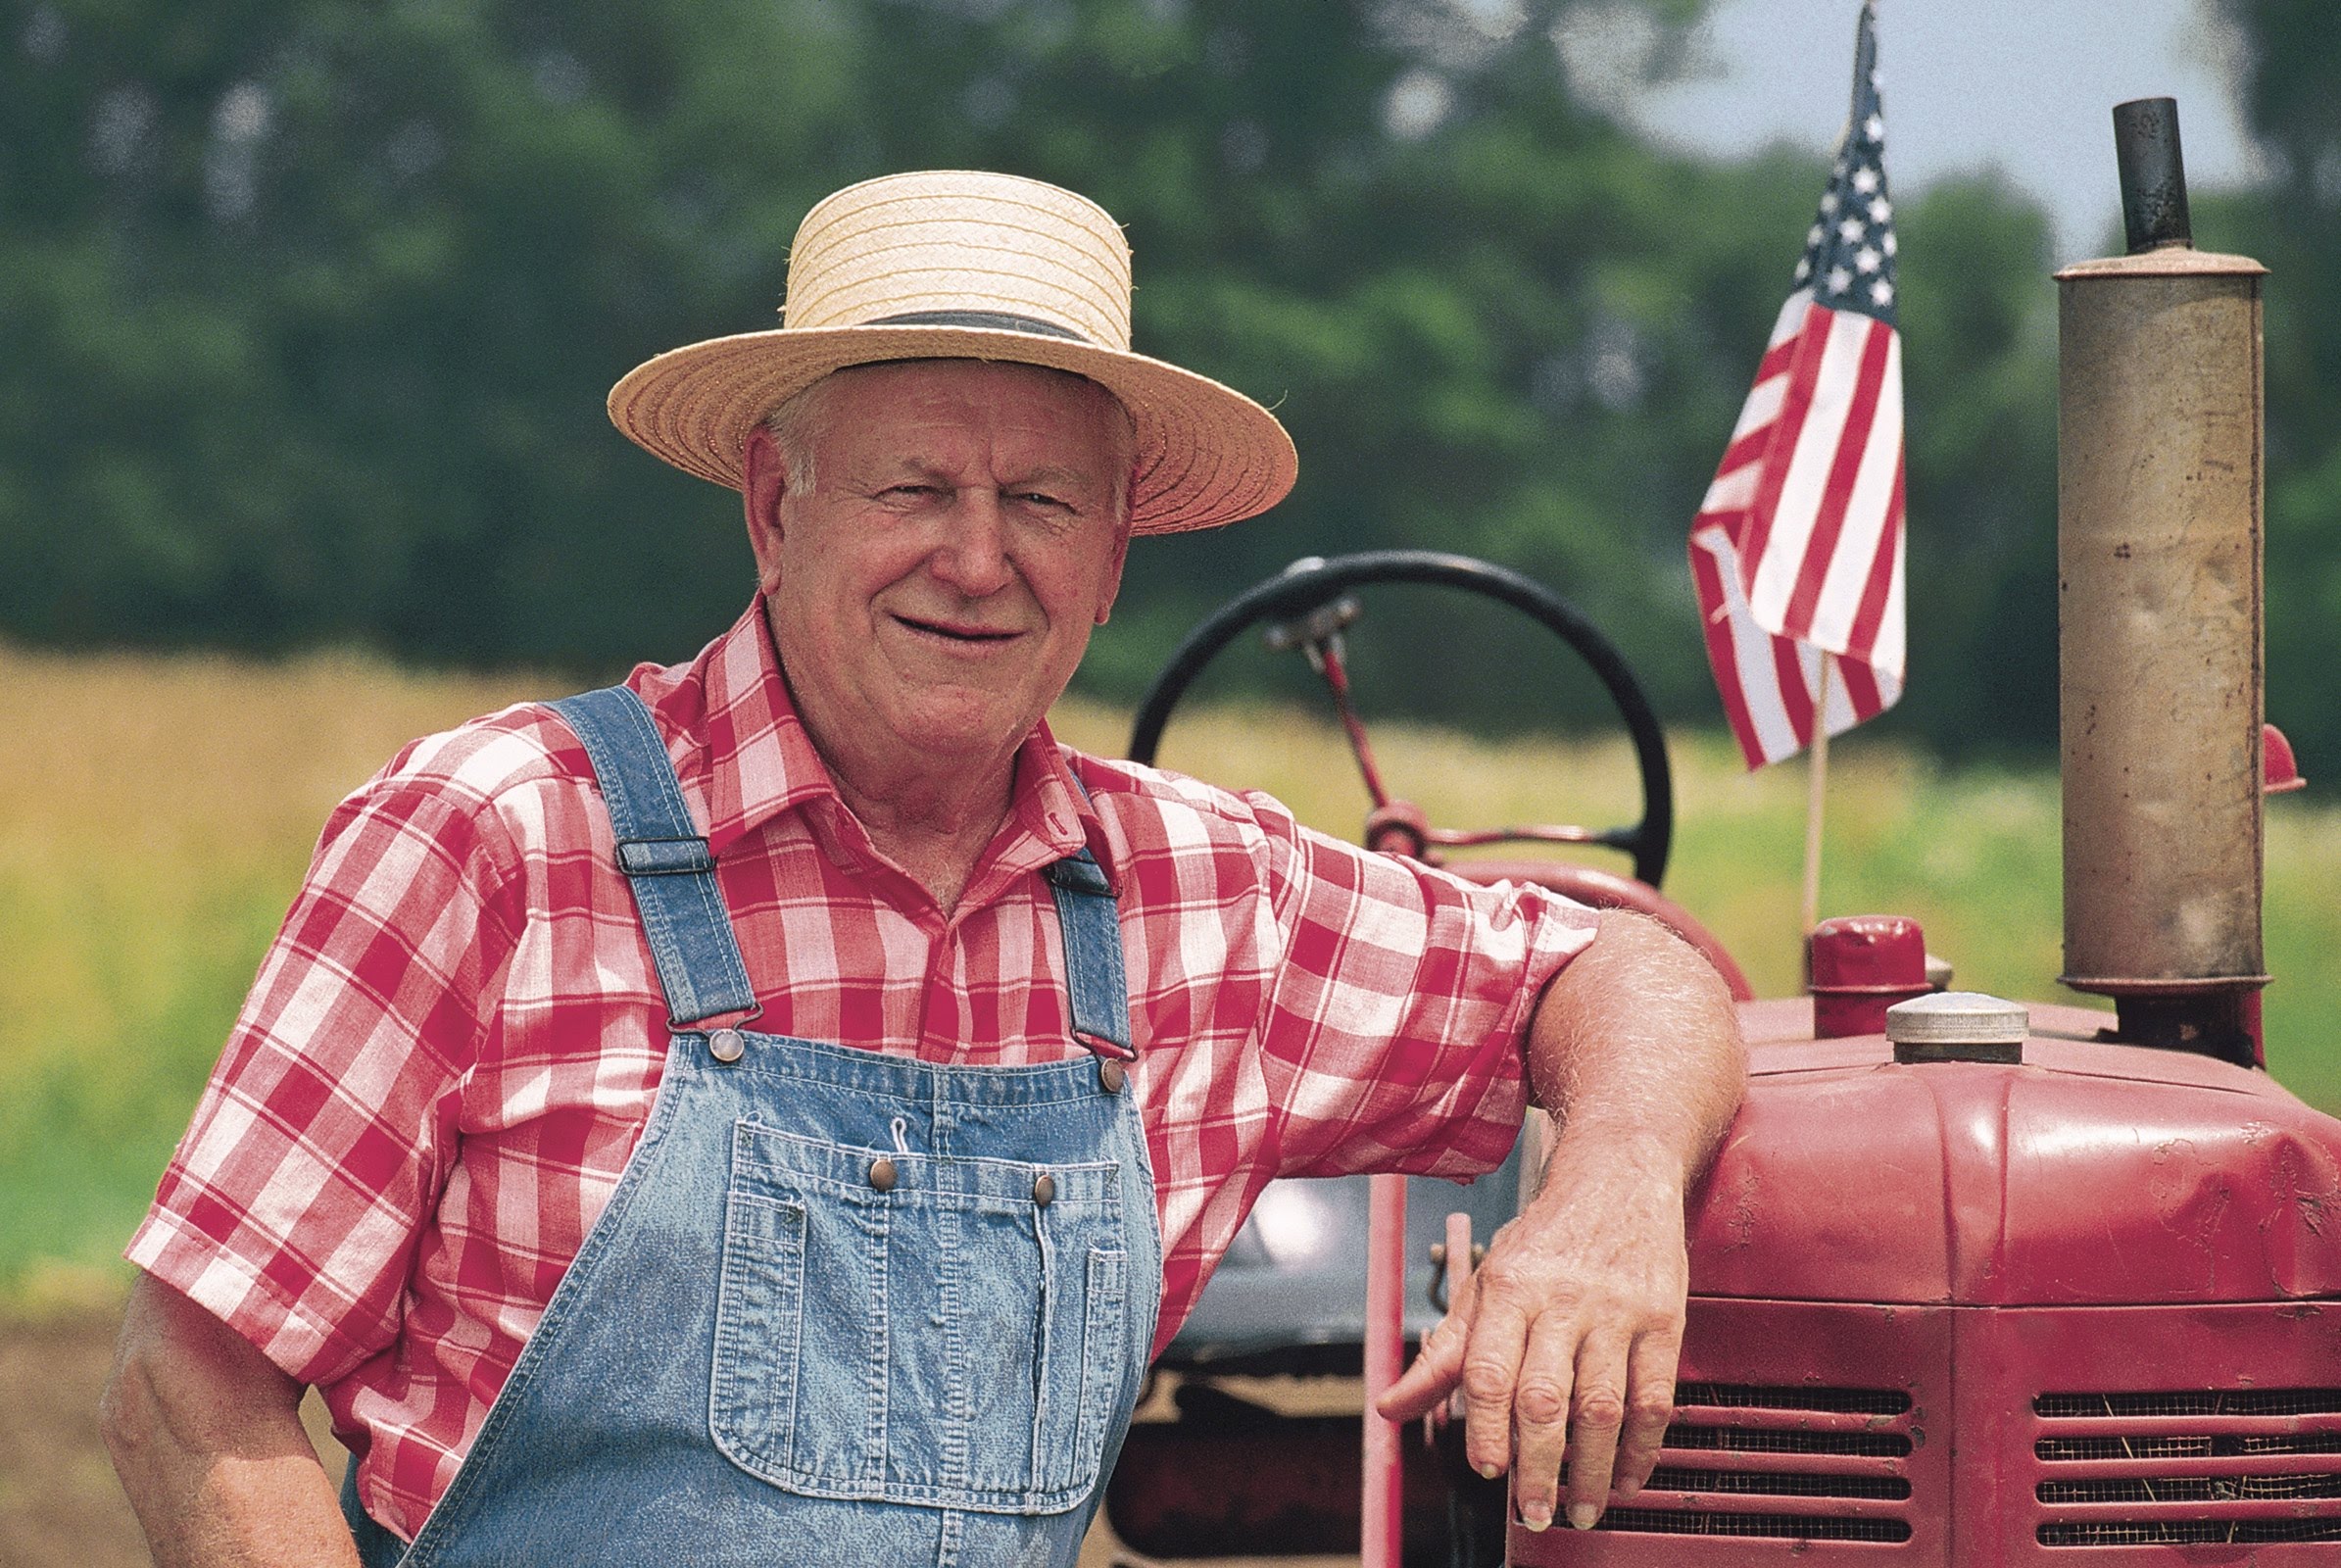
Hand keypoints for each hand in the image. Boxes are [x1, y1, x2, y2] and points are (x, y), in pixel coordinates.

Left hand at [1376, 1137, 1688, 1532]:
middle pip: (1544, 1397)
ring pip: (1602, 1406)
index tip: (1486, 1469)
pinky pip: (1654, 1397)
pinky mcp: (1663, 1319)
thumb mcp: (1485, 1281)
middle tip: (1533, 1512)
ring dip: (1593, 1470)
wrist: (1619, 1173)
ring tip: (1581, 1508)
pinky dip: (1642, 1447)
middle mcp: (1561, 1299)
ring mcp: (1616, 1310)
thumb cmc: (1546, 1236)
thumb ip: (1443, 1353)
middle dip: (1537, 1466)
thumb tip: (1392, 1407)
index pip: (1486, 1369)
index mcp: (1508, 1288)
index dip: (1483, 1426)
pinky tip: (1628, 1476)